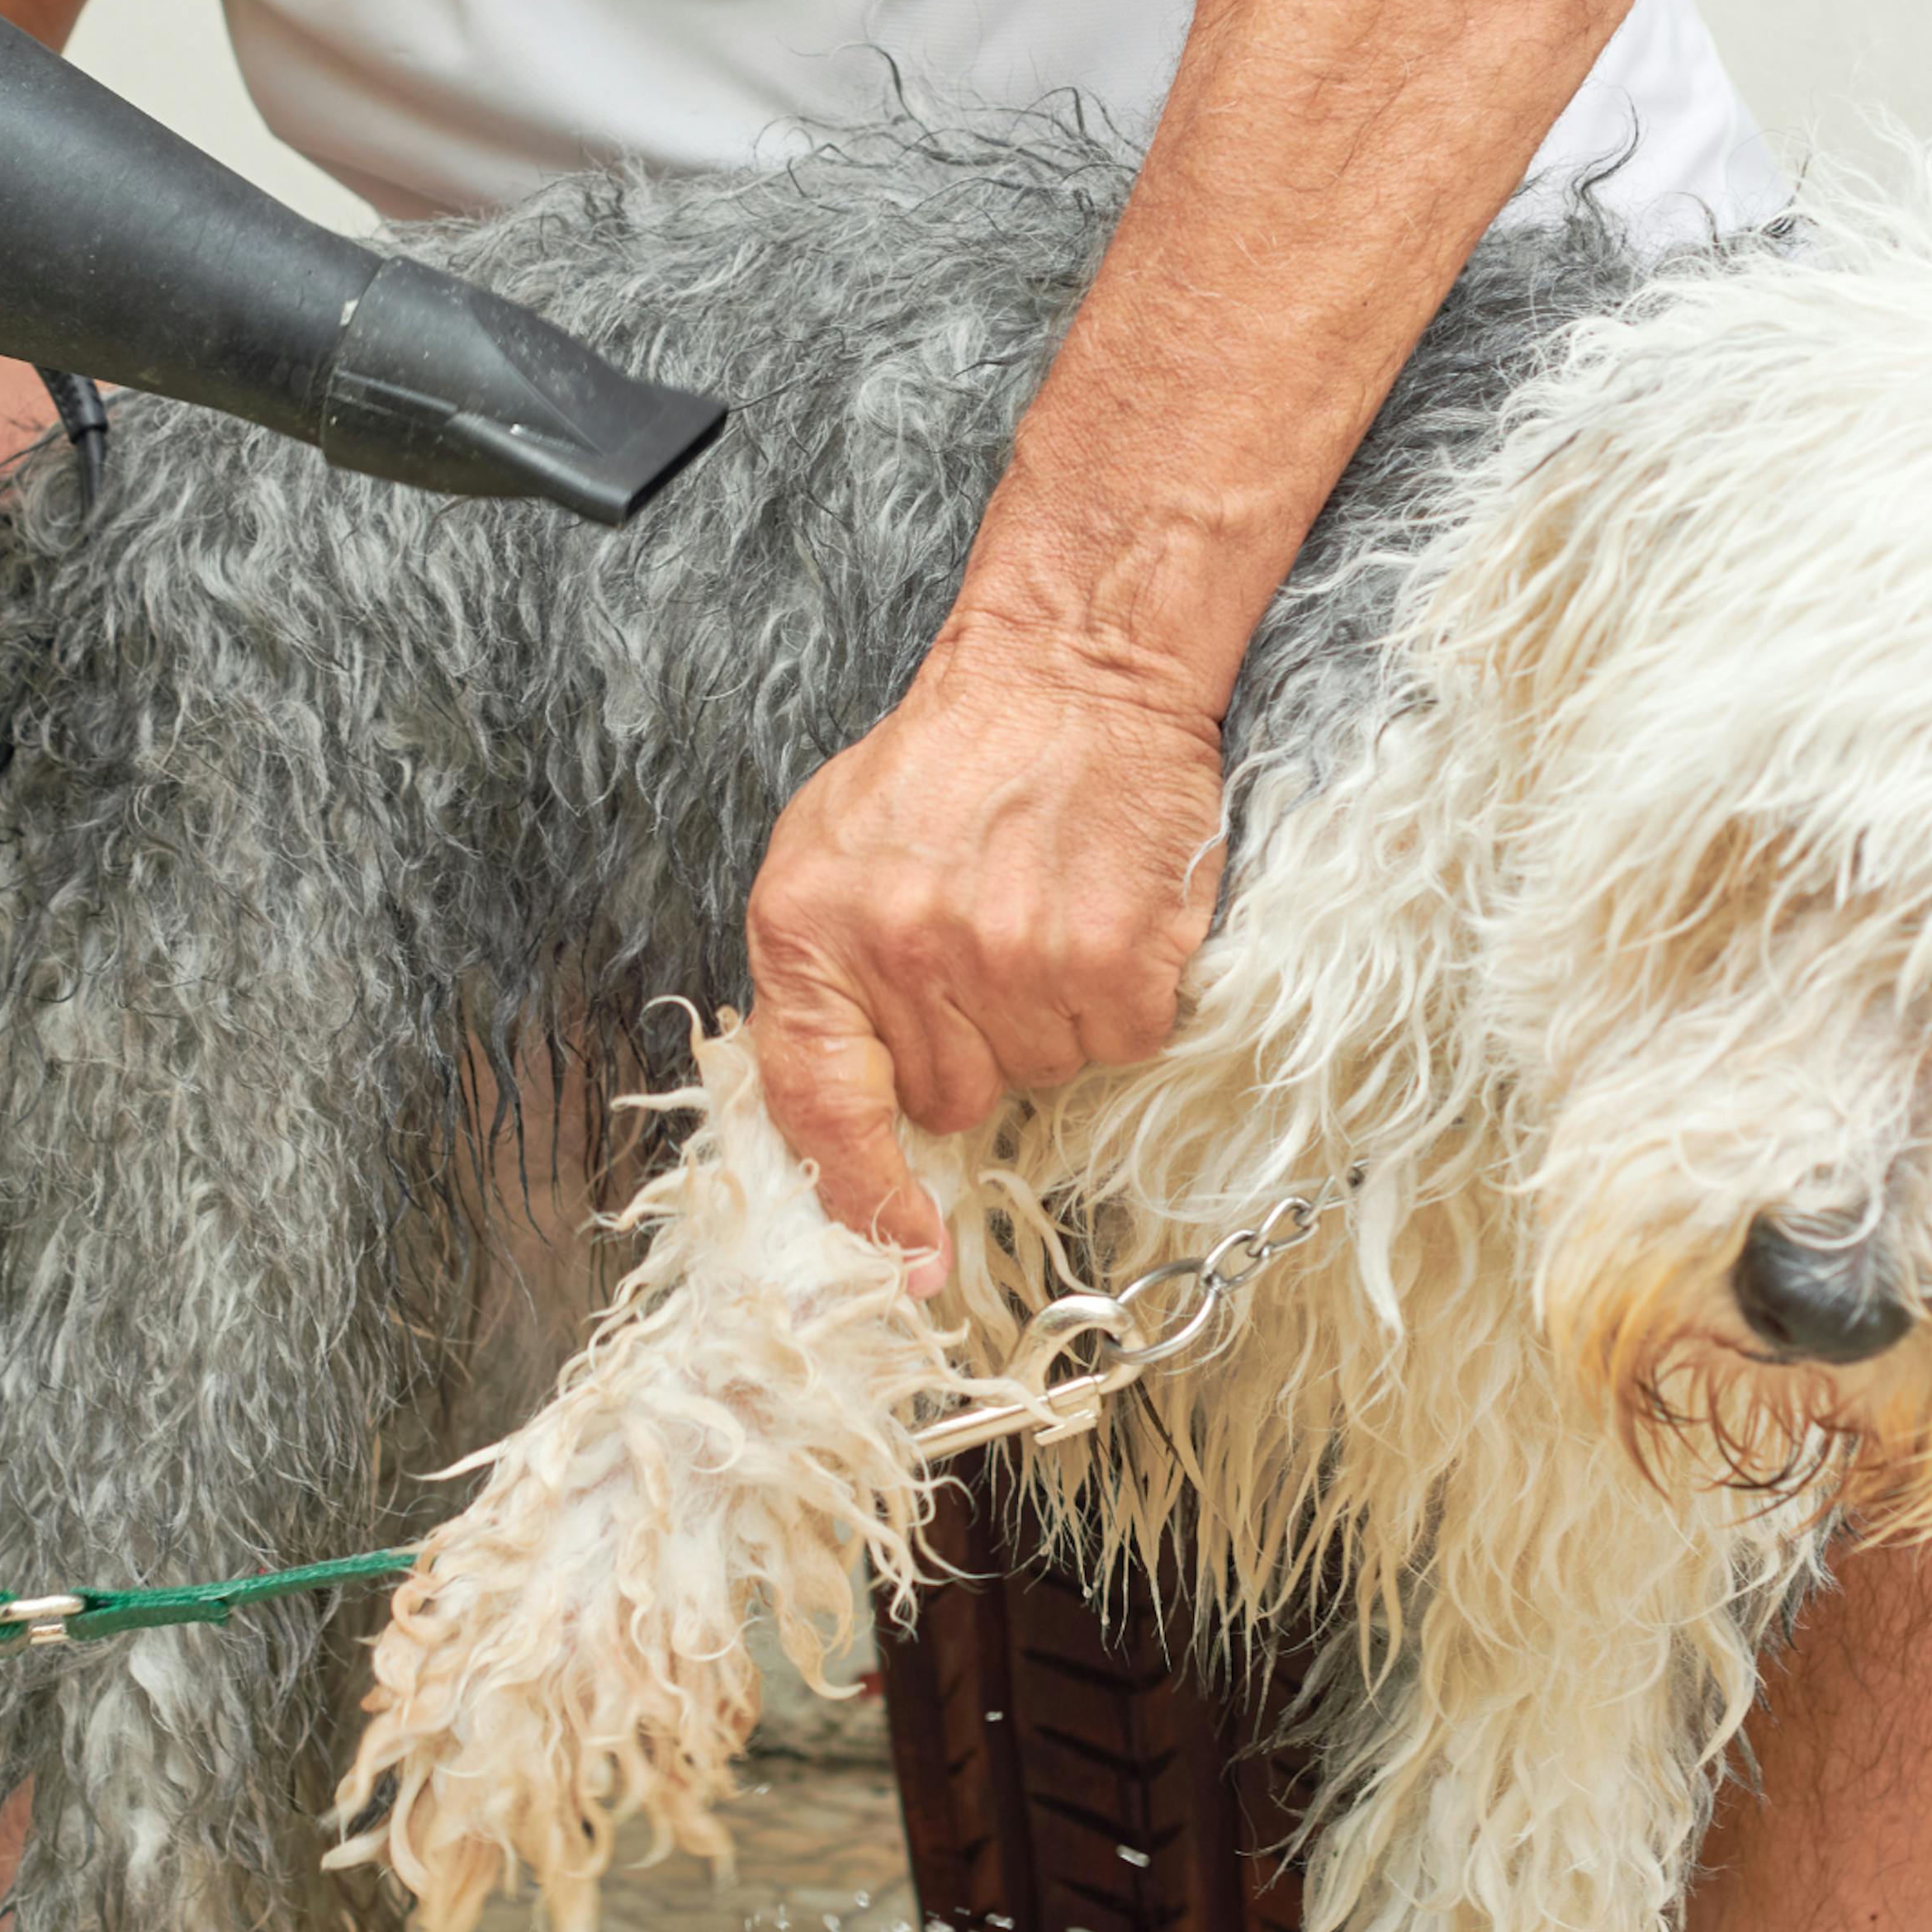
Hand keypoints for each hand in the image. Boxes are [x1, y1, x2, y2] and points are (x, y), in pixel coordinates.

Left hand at [745, 620, 1227, 1293]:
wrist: (1073, 669)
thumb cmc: (949, 762)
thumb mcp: (827, 852)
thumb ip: (820, 985)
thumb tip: (842, 1124)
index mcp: (811, 929)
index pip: (818, 1109)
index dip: (861, 1202)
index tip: (906, 1262)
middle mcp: (907, 954)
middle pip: (948, 1100)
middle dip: (972, 1049)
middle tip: (988, 944)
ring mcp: (1014, 961)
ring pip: (1041, 1074)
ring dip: (1048, 1017)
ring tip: (1041, 910)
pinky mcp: (1115, 962)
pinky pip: (1119, 1044)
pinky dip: (1120, 999)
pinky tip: (1100, 916)